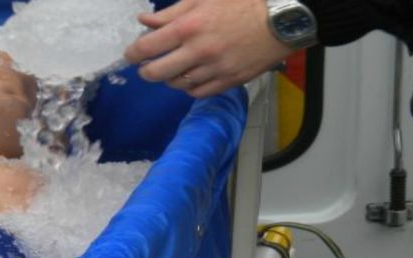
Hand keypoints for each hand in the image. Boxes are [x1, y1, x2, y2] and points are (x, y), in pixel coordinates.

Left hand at [124, 0, 297, 97]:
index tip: (132, 55)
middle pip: (156, 73)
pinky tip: (190, 77)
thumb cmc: (242, 4)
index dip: (133, 54)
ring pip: (176, 85)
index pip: (147, 48)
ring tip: (172, 68)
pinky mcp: (228, 82)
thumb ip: (171, 13)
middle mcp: (198, 51)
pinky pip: (197, 93)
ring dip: (169, 79)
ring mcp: (214, 70)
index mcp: (189, 27)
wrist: (281, 20)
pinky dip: (189, 88)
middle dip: (146, 71)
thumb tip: (144, 22)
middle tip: (146, 67)